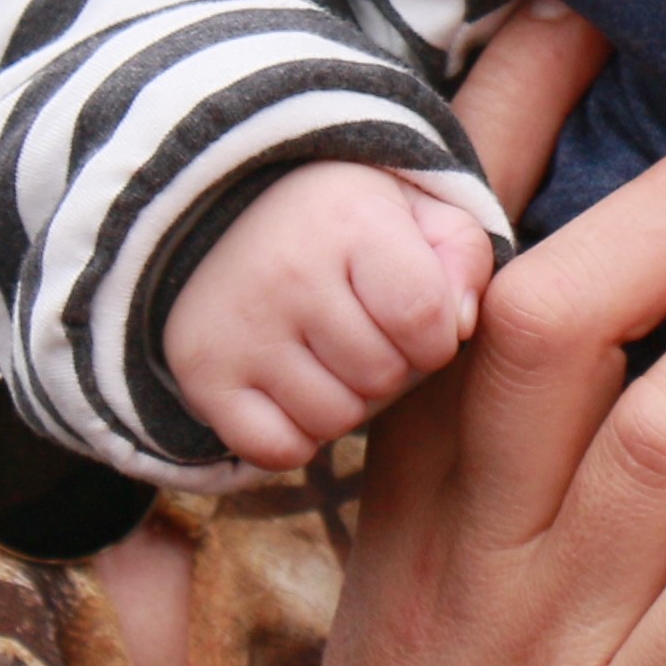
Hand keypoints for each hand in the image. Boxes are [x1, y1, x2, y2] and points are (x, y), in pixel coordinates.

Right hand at [167, 162, 501, 466]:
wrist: (232, 216)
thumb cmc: (353, 226)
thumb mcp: (423, 216)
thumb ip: (466, 260)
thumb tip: (459, 328)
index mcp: (350, 221)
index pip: (425, 321)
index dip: (435, 337)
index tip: (415, 318)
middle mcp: (286, 271)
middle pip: (381, 377)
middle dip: (391, 367)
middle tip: (366, 332)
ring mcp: (236, 326)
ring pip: (333, 419)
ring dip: (345, 401)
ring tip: (330, 354)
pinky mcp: (200, 373)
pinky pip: (274, 449)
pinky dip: (294, 435)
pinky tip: (294, 388)